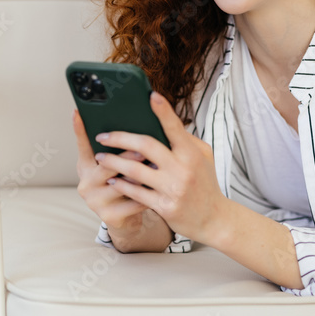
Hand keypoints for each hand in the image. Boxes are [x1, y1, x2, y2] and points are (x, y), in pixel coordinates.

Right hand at [72, 107, 150, 230]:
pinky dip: (147, 194)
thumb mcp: (116, 169)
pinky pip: (132, 202)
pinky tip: (159, 188)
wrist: (125, 220)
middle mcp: (86, 183)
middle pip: (106, 165)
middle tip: (143, 149)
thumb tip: (134, 127)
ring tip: (157, 167)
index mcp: (85, 168)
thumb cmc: (124, 186)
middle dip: (126, 156)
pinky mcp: (109, 216)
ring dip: (141, 176)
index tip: (78, 112)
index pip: (82, 145)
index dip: (79, 129)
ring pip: (121, 184)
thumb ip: (117, 153)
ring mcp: (95, 201)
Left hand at [92, 91, 223, 243]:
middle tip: (102, 135)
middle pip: (146, 146)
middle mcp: (183, 169)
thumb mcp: (203, 157)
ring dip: (113, 162)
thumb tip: (162, 121)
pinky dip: (122, 184)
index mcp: (192, 153)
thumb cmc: (205, 183)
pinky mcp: (165, 207)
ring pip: (135, 171)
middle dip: (120, 138)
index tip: (150, 96)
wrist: (215, 219)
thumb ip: (184, 140)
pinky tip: (112, 179)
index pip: (175, 127)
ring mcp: (174, 189)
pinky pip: (137, 193)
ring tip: (100, 157)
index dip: (163, 111)